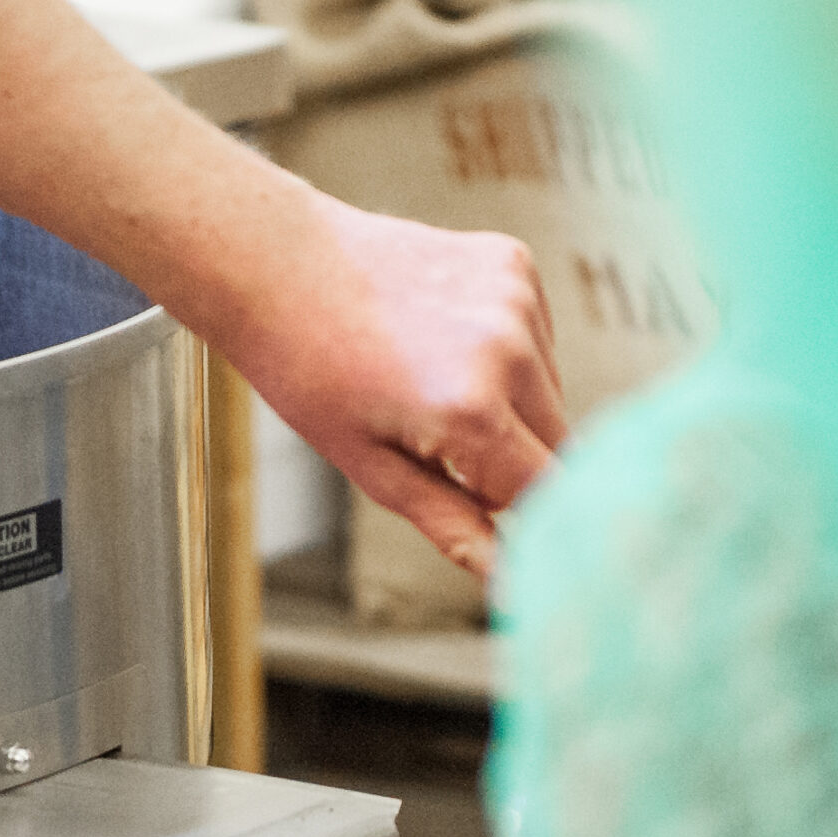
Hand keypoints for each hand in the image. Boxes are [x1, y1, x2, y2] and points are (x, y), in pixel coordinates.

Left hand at [228, 192, 564, 582]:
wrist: (277, 266)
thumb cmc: (308, 374)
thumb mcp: (372, 469)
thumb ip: (450, 523)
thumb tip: (504, 575)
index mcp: (471, 411)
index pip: (548, 492)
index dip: (528, 519)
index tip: (512, 534)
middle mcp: (509, 348)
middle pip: (560, 444)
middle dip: (515, 466)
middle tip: (442, 455)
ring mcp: (517, 297)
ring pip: (550, 391)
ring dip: (511, 411)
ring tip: (429, 388)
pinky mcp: (514, 262)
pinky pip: (536, 337)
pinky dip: (505, 356)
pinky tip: (442, 342)